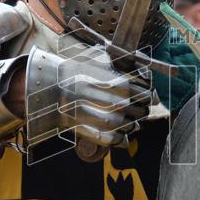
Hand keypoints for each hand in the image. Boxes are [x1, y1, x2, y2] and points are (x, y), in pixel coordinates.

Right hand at [21, 43, 152, 148]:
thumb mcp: (101, 58)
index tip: (144, 96)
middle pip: (143, 112)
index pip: (148, 95)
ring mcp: (111, 122)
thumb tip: (145, 72)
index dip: (148, 96)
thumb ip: (125, 65)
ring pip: (134, 127)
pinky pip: (121, 140)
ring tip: (123, 118)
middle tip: (132, 107)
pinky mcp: (101, 135)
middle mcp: (120, 104)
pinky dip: (122, 138)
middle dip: (140, 109)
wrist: (51, 89)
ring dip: (132, 123)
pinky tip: (117, 131)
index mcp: (123, 85)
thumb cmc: (75, 71)